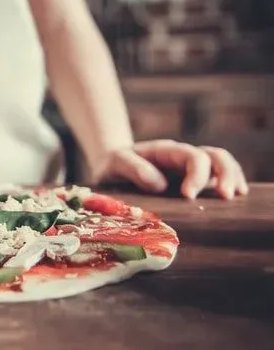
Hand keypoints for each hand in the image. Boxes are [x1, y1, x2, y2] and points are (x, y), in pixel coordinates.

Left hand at [96, 139, 248, 199]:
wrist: (111, 169)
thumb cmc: (112, 166)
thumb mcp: (114, 163)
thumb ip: (132, 167)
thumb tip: (158, 183)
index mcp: (165, 151)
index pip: (191, 156)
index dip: (196, 174)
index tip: (188, 196)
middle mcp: (183, 158)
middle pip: (214, 156)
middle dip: (224, 173)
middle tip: (226, 196)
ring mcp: (191, 169)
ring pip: (222, 163)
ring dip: (233, 177)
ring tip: (237, 196)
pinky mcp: (195, 182)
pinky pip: (219, 178)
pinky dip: (232, 183)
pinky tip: (238, 197)